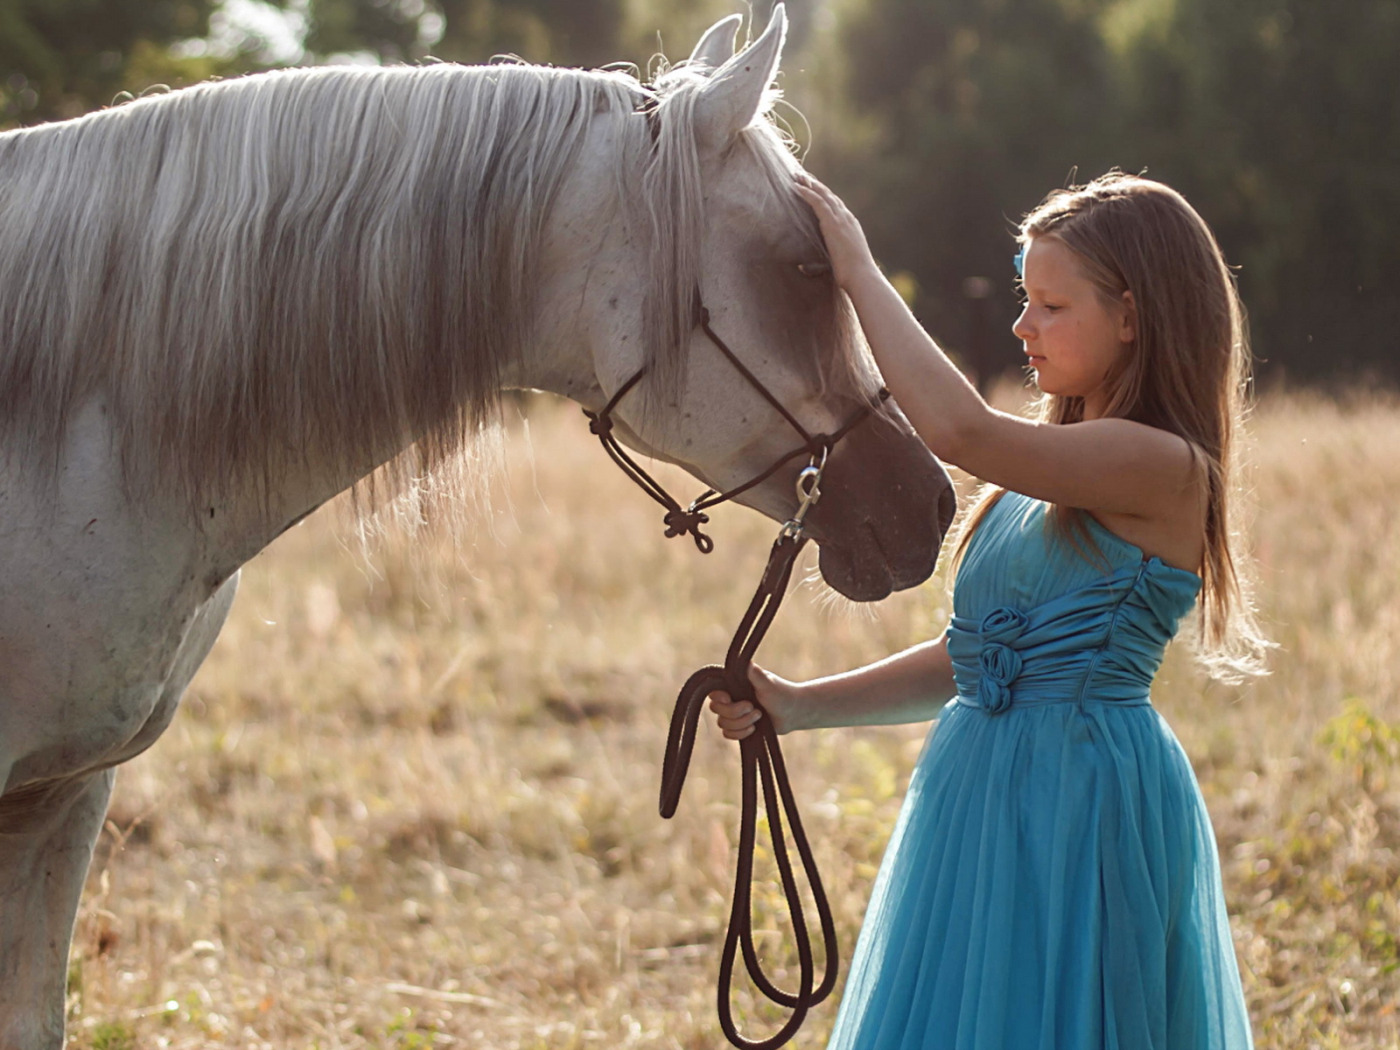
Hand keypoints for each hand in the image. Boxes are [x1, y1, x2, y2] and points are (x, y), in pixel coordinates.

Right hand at [708, 665, 799, 740]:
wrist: (794, 711)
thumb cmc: (781, 693)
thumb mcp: (767, 683)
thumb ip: (754, 673)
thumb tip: (743, 660)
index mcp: (733, 684)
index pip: (713, 692)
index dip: (718, 698)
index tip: (730, 698)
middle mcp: (731, 697)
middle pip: (716, 710)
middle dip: (735, 713)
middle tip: (754, 708)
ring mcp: (734, 713)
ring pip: (723, 724)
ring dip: (741, 723)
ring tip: (759, 717)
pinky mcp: (739, 726)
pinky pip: (728, 734)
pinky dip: (740, 733)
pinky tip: (754, 729)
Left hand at [792, 173, 879, 291]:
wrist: (861, 276)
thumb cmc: (851, 276)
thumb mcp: (835, 265)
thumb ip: (818, 264)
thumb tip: (802, 269)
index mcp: (850, 227)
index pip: (836, 206)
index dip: (824, 196)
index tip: (814, 188)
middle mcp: (847, 219)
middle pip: (829, 196)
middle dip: (816, 185)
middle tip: (803, 176)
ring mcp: (841, 219)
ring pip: (823, 195)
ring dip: (809, 184)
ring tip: (797, 176)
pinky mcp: (833, 223)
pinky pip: (818, 202)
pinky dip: (807, 193)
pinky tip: (796, 187)